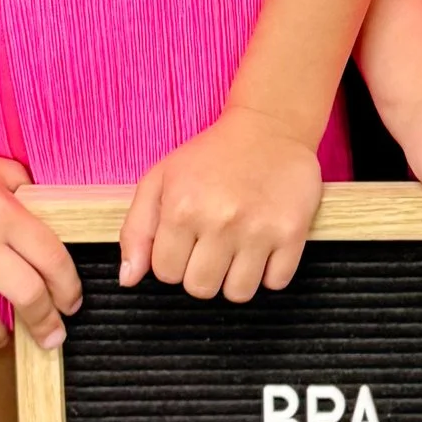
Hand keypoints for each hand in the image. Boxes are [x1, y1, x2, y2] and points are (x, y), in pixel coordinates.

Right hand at [0, 140, 82, 370]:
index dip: (69, 288)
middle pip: (28, 297)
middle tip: (52, 337)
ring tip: (3, 338)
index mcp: (4, 214)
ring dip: (0, 337)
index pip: (53, 261)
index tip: (71, 304)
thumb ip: (28, 193)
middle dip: (47, 323)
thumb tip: (56, 221)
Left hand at [119, 109, 325, 301]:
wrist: (269, 128)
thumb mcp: (160, 179)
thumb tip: (128, 279)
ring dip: (235, 278)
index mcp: (182, 208)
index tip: (186, 241)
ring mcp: (259, 229)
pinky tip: (264, 247)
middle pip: (201, 289)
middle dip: (202, 273)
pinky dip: (269, 273)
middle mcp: (221, 221)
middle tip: (212, 246)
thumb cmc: (210, 155)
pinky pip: (275, 283)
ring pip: (238, 293)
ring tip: (238, 249)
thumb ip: (137, 230)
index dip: (173, 261)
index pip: (166, 273)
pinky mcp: (293, 233)